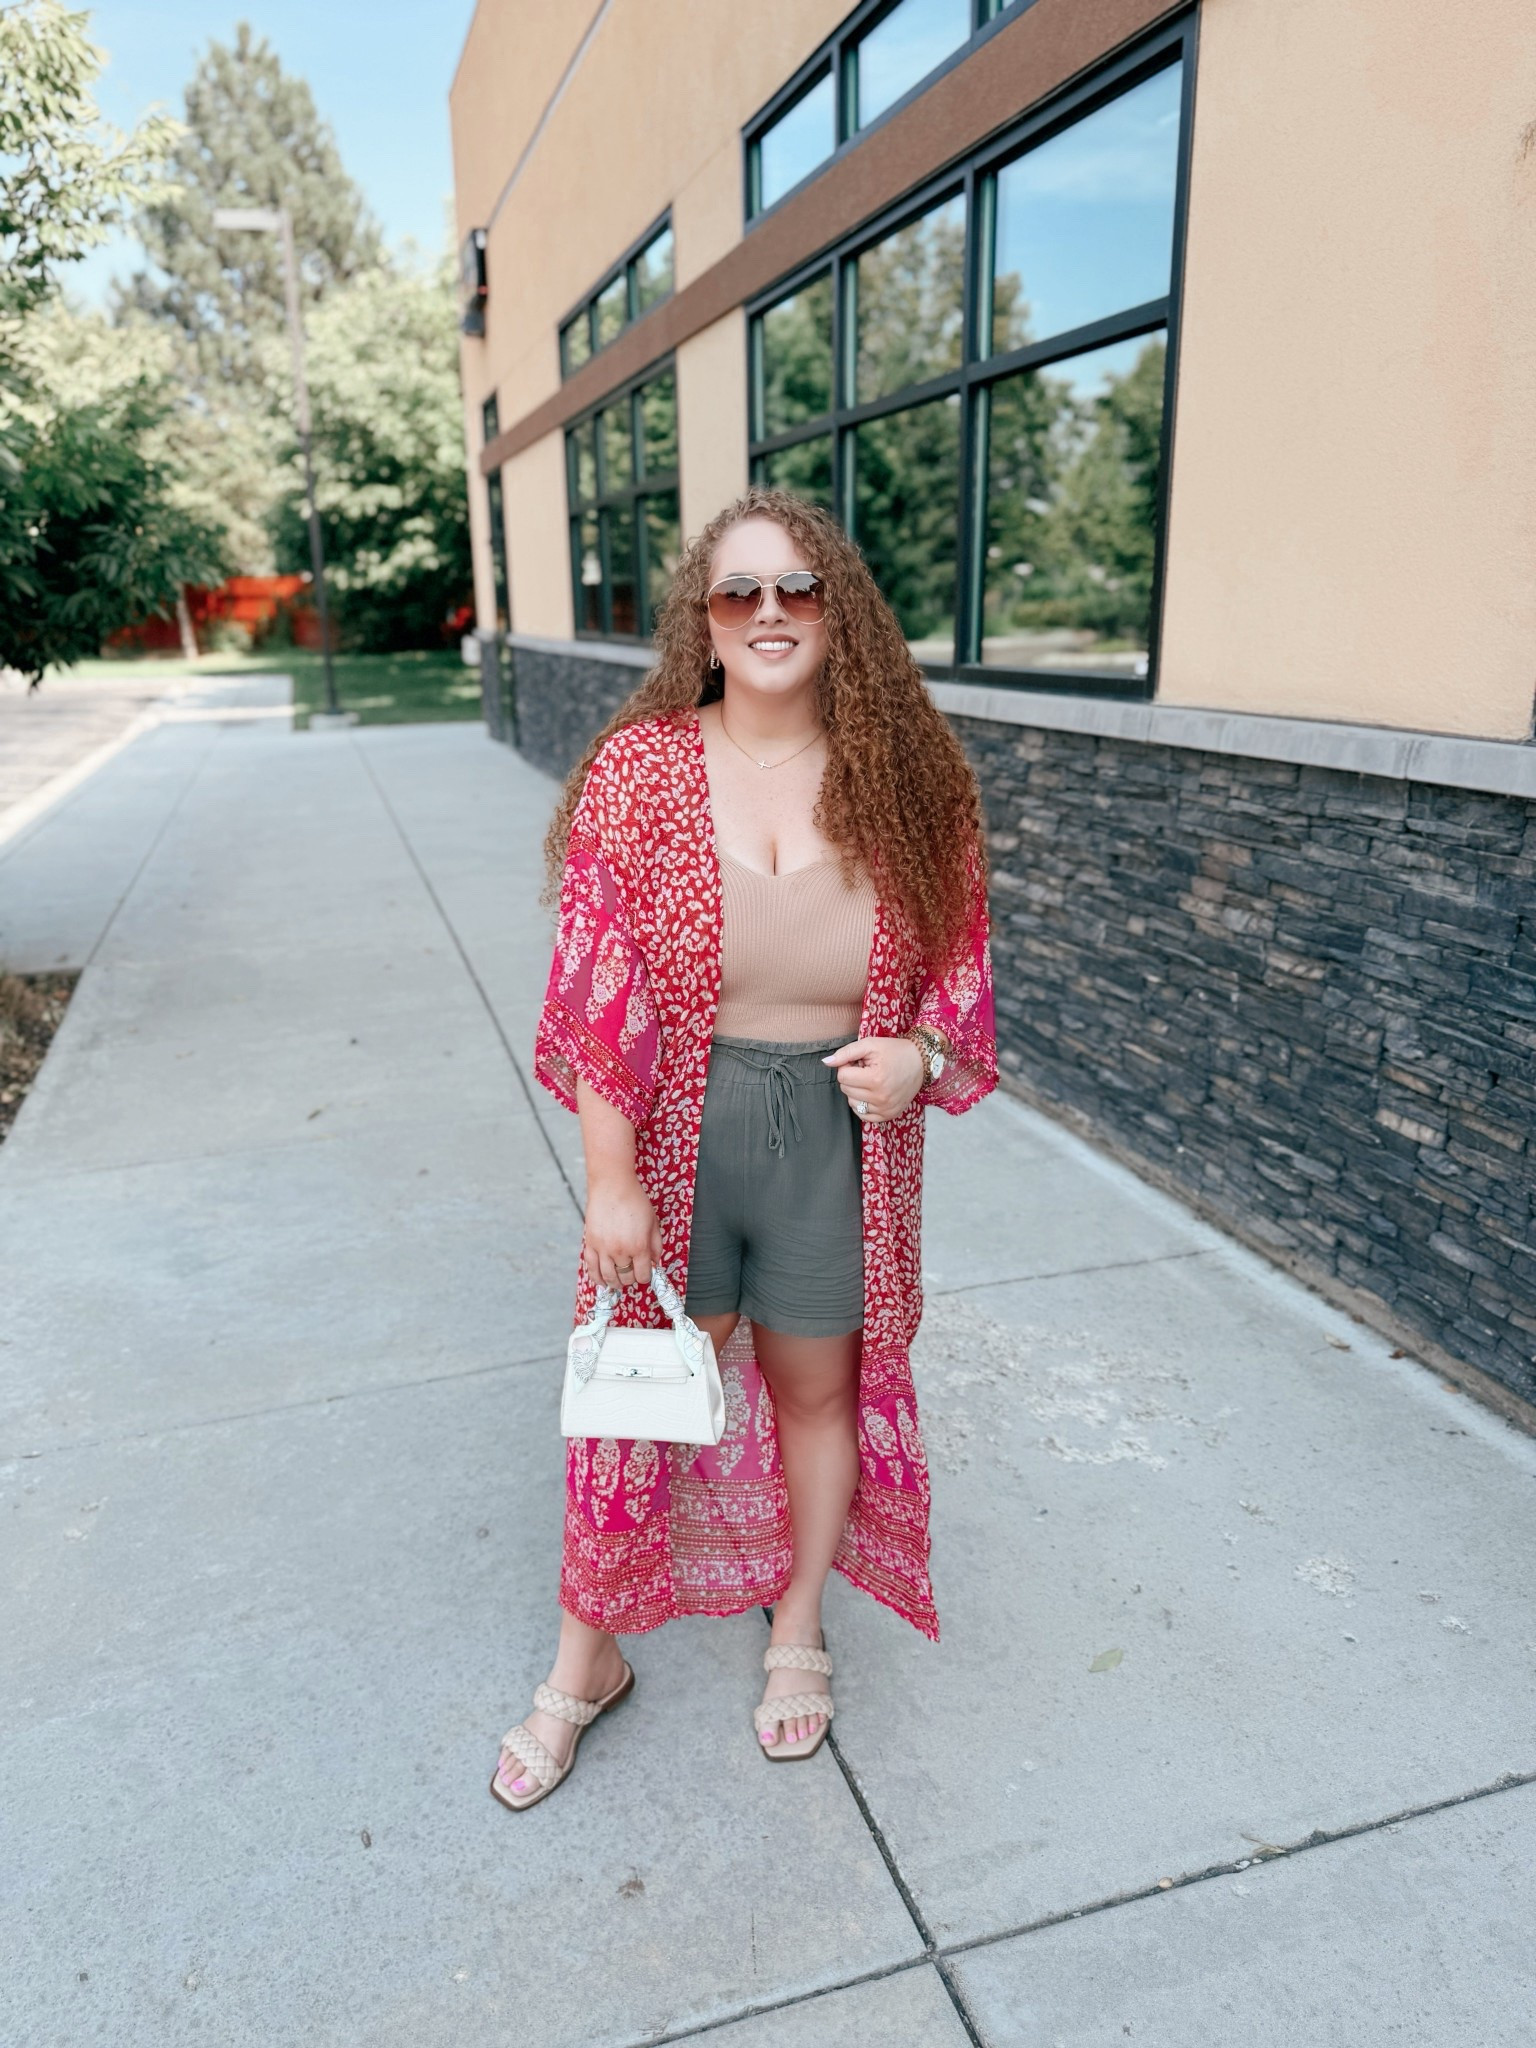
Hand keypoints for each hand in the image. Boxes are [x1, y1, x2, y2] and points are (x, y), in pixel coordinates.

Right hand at [582, 1171, 662, 1290]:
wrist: (612, 1185)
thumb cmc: (634, 1200)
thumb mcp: (653, 1222)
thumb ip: (656, 1244)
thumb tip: (655, 1262)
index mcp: (639, 1246)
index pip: (643, 1275)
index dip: (646, 1277)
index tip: (645, 1273)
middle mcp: (620, 1250)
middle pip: (626, 1277)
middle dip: (631, 1279)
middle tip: (633, 1274)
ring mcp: (603, 1248)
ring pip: (608, 1277)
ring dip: (615, 1283)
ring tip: (618, 1283)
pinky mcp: (590, 1244)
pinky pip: (591, 1268)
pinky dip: (597, 1278)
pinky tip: (602, 1282)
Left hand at [822, 1037, 925, 1123]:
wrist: (921, 1062)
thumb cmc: (895, 1051)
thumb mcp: (870, 1045)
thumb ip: (846, 1053)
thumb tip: (826, 1063)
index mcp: (875, 1079)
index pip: (842, 1077)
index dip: (848, 1066)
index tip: (859, 1061)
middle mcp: (880, 1098)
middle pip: (846, 1090)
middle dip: (852, 1077)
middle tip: (867, 1069)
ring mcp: (885, 1109)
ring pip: (852, 1103)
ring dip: (857, 1091)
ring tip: (871, 1080)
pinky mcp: (889, 1115)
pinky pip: (863, 1115)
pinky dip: (862, 1104)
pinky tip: (872, 1092)